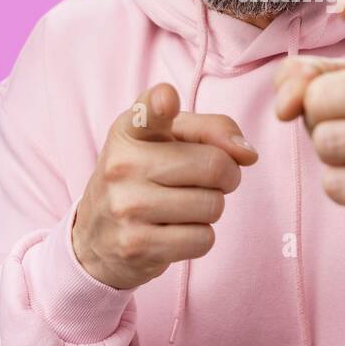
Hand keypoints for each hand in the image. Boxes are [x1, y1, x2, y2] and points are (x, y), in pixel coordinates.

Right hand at [71, 82, 257, 289]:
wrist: (97, 239)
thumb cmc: (146, 178)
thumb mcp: (170, 141)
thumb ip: (213, 130)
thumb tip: (247, 154)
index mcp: (129, 131)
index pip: (146, 111)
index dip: (161, 103)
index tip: (167, 100)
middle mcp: (122, 165)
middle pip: (214, 165)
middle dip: (225, 176)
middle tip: (202, 181)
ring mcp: (125, 207)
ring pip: (213, 205)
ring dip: (209, 209)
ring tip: (180, 207)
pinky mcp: (136, 245)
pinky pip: (203, 239)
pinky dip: (198, 238)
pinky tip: (171, 232)